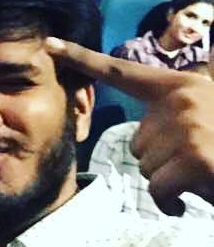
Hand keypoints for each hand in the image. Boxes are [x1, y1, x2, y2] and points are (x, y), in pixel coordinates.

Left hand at [46, 37, 213, 214]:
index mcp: (181, 86)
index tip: (48, 44)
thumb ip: (173, 119)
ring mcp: (189, 127)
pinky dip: (172, 202)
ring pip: (146, 168)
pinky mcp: (195, 157)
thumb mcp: (205, 119)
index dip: (81, 57)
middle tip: (201, 160)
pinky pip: (157, 188)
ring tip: (207, 174)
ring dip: (172, 181)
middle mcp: (181, 99)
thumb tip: (144, 142)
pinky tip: (197, 196)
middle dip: (163, 161)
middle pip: (137, 142)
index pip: (120, 71)